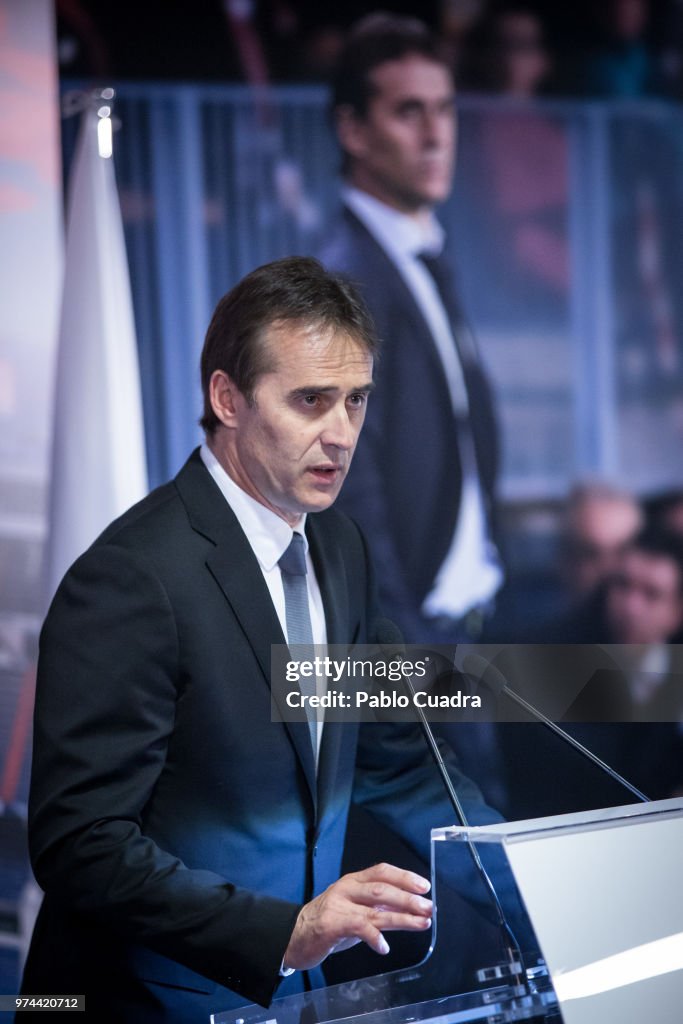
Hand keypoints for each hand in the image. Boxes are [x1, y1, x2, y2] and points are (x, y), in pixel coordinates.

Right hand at [283, 862, 431, 970]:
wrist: (293, 935)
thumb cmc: (328, 922)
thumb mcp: (353, 909)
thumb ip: (376, 907)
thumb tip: (407, 908)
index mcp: (353, 881)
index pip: (382, 871)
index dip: (405, 877)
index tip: (424, 886)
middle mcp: (347, 888)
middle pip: (382, 889)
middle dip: (408, 898)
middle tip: (428, 908)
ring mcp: (338, 905)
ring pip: (375, 908)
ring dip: (402, 917)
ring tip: (421, 923)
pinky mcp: (331, 924)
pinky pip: (358, 927)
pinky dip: (374, 937)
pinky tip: (384, 947)